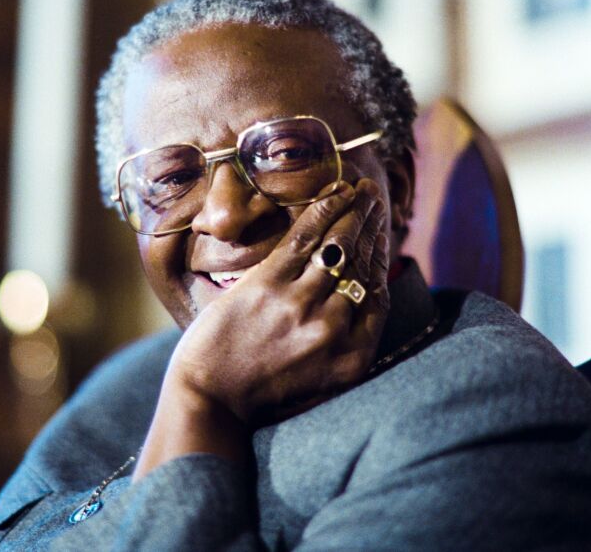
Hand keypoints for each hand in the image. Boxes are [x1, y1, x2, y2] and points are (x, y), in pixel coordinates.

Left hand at [170, 178, 390, 424]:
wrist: (209, 400)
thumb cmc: (261, 395)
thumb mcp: (322, 383)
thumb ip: (346, 345)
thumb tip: (361, 300)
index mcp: (353, 357)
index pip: (379, 292)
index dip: (381, 256)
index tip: (380, 234)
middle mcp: (333, 330)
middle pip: (361, 263)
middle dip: (371, 223)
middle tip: (375, 197)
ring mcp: (300, 306)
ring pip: (339, 245)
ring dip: (354, 210)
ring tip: (360, 190)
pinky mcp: (267, 286)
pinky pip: (304, 238)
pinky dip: (324, 209)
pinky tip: (336, 192)